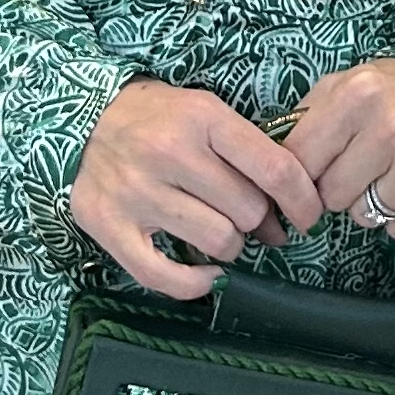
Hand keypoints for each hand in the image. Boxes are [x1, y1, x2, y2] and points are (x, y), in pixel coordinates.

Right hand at [70, 81, 326, 302]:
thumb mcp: (206, 111)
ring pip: (218, 242)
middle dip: (258, 220)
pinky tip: (206, 273)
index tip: (308, 215)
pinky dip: (195, 283)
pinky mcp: (110, 227)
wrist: (85, 119)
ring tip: (220, 231)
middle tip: (250, 218)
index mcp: (202, 117)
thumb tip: (290, 206)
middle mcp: (169, 153)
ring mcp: (137, 192)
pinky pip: (165, 275)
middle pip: (248, 210)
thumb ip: (247, 149)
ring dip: (230, 246)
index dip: (302, 200)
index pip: (273, 168)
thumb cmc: (158, 117)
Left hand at [282, 61, 394, 246]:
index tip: (311, 172)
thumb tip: (263, 173)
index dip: (299, 174)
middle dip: (336, 189)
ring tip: (386, 173)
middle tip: (357, 167)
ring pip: (365, 217)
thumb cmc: (384, 97)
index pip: (299, 161)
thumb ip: (301, 123)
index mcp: (358, 95)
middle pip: (331, 196)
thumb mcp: (339, 89)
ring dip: (369, 204)